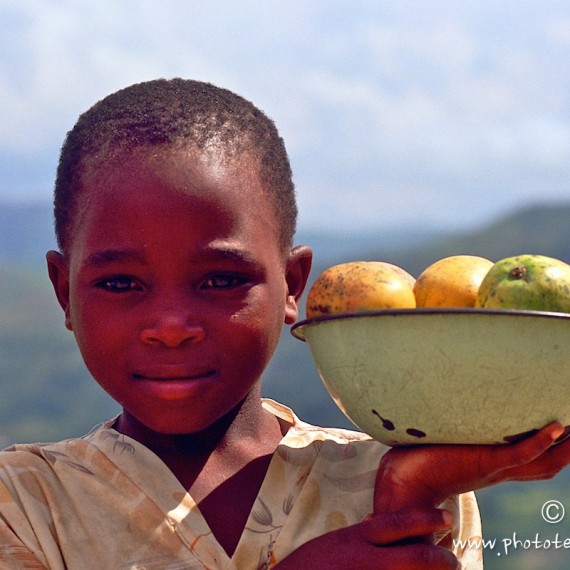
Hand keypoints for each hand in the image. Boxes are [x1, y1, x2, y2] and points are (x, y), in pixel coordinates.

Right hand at [273, 507, 458, 568]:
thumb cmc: (310, 566)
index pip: (398, 523)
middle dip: (442, 558)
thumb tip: (381, 525)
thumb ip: (360, 536)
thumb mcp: (335, 541)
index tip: (448, 516)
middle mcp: (366, 560)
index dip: (426, 518)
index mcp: (356, 538)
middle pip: (416, 556)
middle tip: (454, 559)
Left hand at [375, 422, 569, 513]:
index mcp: (492, 466)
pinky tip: (554, 427)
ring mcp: (492, 468)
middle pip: (548, 464)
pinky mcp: (482, 464)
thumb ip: (451, 431)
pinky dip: (538, 443)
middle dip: (569, 449)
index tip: (565, 426)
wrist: (400, 486)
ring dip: (564, 447)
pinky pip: (518, 456)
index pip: (533, 460)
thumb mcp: (443, 443)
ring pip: (541, 462)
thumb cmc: (414, 463)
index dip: (553, 448)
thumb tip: (442, 410)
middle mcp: (499, 470)